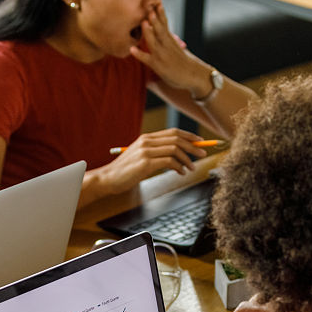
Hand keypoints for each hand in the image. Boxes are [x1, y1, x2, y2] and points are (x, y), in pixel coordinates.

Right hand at [94, 128, 208, 194]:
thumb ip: (155, 153)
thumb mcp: (140, 157)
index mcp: (146, 138)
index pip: (173, 132)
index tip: (200, 142)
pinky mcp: (146, 162)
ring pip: (175, 149)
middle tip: (203, 153)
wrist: (108, 178)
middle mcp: (147, 141)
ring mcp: (146, 151)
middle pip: (177, 139)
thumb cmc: (125, 171)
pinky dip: (179, 167)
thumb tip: (175, 155)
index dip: (189, 135)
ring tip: (192, 168)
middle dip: (193, 146)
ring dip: (187, 159)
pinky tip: (181, 173)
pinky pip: (169, 161)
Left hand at [129, 4, 208, 93]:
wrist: (195, 76)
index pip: (165, 24)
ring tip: (144, 21)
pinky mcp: (158, 66)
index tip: (157, 2)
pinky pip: (147, 59)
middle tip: (149, 5)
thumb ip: (172, 41)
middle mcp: (167, 46)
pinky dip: (139, 54)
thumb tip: (169, 35)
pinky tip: (132, 49)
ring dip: (148, 31)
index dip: (161, 13)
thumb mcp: (180, 49)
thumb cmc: (187, 64)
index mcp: (171, 40)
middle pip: (160, 29)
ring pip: (154, 41)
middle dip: (155, 18)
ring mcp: (162, 55)